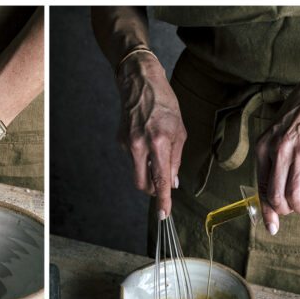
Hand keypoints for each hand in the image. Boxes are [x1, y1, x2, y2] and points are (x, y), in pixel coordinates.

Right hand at [116, 52, 185, 218]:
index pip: (161, 180)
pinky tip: (145, 137)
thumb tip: (173, 183)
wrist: (140, 83)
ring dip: (148, 169)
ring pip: (138, 171)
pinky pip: (133, 158)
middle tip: (162, 186)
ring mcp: (128, 144)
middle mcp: (140, 146)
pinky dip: (142, 155)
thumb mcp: (179, 131)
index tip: (164, 215)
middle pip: (143, 184)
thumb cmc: (165, 104)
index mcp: (159, 142)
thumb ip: (176, 160)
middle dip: (152, 191)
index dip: (163, 200)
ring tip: (156, 148)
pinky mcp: (120, 142)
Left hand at [254, 57, 299, 233]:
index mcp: (263, 149)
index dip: (267, 212)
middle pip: (277, 196)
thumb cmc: (297, 116)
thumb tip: (273, 190)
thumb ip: (271, 160)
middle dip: (286, 210)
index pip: (261, 188)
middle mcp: (279, 151)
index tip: (272, 226)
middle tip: (295, 208)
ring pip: (296, 193)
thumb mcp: (274, 135)